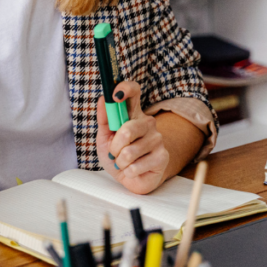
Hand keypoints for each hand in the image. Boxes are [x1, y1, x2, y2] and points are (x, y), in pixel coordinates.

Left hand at [96, 80, 170, 194]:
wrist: (131, 178)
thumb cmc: (117, 155)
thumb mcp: (105, 137)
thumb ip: (104, 119)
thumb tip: (103, 99)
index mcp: (133, 114)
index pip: (134, 92)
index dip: (125, 89)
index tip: (115, 95)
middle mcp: (148, 123)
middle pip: (127, 130)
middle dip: (114, 147)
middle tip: (114, 152)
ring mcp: (157, 139)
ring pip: (129, 152)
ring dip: (120, 162)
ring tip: (124, 162)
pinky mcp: (162, 157)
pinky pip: (135, 166)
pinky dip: (128, 172)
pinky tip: (133, 170)